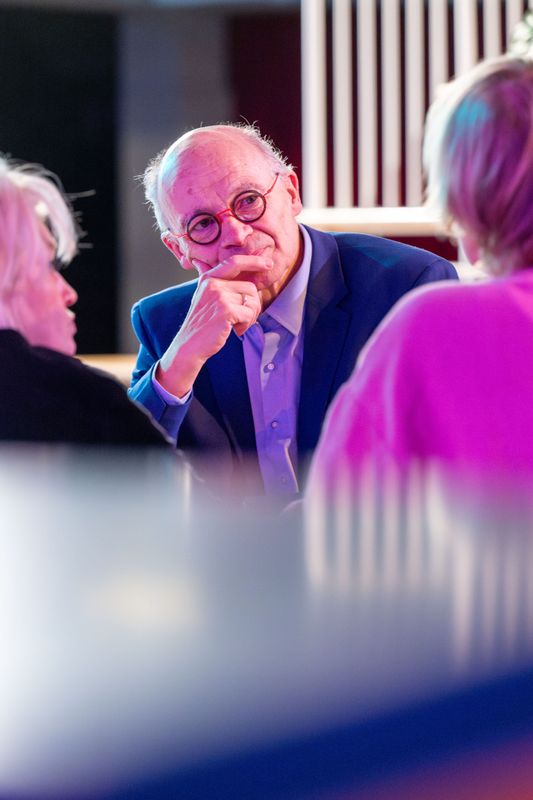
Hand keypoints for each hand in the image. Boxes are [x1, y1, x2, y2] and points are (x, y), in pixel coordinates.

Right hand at [156, 254, 269, 396]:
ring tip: (237, 325)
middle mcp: (213, 283)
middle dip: (253, 305)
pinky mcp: (226, 310)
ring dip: (250, 316)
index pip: (235, 262)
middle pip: (250, 287)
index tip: (268, 264)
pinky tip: (236, 330)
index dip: (254, 261)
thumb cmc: (201, 324)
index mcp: (209, 278)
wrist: (189, 345)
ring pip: (252, 301)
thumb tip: (238, 275)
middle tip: (244, 319)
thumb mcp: (205, 297)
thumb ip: (220, 284)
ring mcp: (219, 296)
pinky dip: (247, 324)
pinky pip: (249, 313)